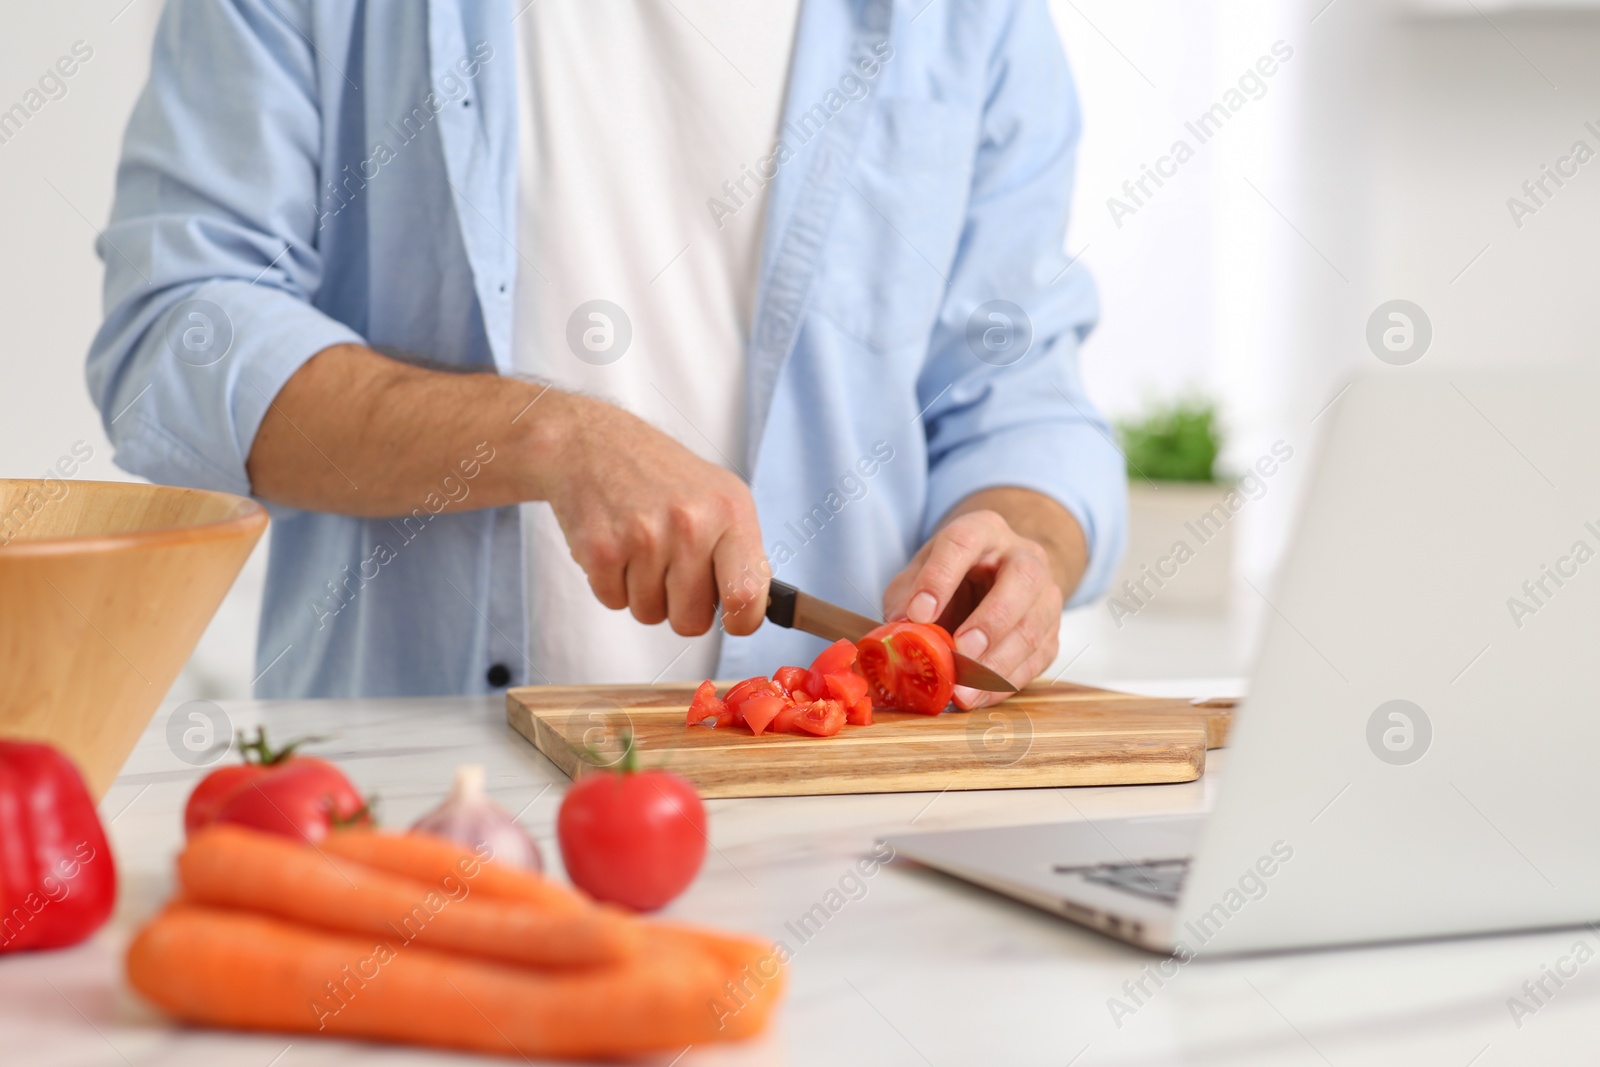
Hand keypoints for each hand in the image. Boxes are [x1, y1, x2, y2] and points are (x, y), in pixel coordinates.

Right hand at [534, 392, 768, 635]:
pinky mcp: (600, 548)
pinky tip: (616, 546)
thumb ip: (743, 555)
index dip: (742, 620)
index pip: (747, 594)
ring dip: (643, 592)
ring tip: (640, 549)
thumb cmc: (663, 477)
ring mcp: (643, 536)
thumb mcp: (721, 498)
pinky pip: (614, 602)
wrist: (593, 445)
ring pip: (650, 614)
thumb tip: (754, 610)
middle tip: (671, 568)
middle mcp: (690, 523)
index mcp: (730, 511)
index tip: (733, 619)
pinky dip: (612, 584)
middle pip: (691, 621)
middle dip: (680, 606)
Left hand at [882, 509, 1062, 708]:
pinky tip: (978, 696)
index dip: (940, 578)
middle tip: (962, 651)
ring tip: (964, 690)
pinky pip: (1038, 658)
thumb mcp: (918, 573)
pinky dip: (1006, 682)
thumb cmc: (950, 576)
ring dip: (999, 662)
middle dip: (992, 620)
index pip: (964, 542)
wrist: (995, 577)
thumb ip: (906, 597)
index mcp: (983, 530)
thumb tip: (900, 632)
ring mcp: (1045, 593)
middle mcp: (1023, 555)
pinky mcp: (1052, 630)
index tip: (918, 614)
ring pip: (1035, 625)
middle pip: (1023, 580)